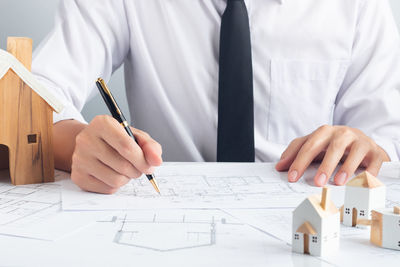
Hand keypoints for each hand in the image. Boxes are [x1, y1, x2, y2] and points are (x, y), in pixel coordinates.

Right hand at [71, 115, 162, 193]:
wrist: (91, 145)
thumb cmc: (117, 140)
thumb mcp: (136, 136)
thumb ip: (150, 146)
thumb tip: (156, 161)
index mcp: (102, 123)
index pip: (126, 146)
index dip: (142, 160)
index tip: (150, 166)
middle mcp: (86, 139)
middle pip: (123, 165)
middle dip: (137, 170)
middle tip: (138, 167)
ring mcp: (79, 158)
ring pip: (116, 180)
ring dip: (127, 178)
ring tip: (124, 169)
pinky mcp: (78, 176)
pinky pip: (107, 188)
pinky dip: (116, 185)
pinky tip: (112, 174)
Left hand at [275, 125, 389, 186]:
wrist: (366, 146)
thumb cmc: (336, 147)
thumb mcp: (316, 148)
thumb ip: (297, 153)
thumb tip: (279, 166)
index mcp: (324, 132)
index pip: (307, 145)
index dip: (298, 160)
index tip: (291, 176)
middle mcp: (342, 133)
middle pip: (331, 146)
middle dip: (323, 164)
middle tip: (316, 182)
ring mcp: (360, 140)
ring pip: (352, 151)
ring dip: (345, 167)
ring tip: (337, 182)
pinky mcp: (375, 151)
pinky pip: (373, 160)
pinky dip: (369, 171)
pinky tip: (362, 181)